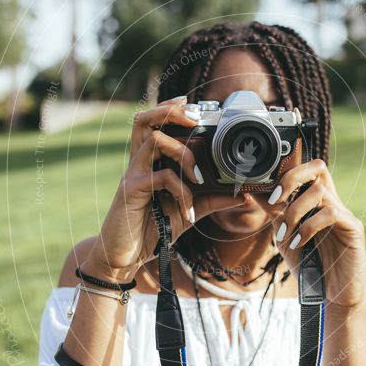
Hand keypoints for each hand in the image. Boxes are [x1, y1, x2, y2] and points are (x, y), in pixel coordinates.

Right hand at [83, 96, 247, 281]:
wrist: (124, 257)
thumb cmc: (151, 230)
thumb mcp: (187, 213)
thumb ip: (210, 201)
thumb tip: (241, 195)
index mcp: (149, 162)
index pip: (153, 122)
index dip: (171, 108)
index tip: (196, 108)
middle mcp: (138, 163)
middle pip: (144, 118)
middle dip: (171, 111)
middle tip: (195, 120)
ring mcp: (133, 174)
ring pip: (153, 139)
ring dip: (183, 153)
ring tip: (197, 176)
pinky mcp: (131, 190)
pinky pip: (162, 177)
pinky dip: (182, 193)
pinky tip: (188, 212)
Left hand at [267, 159, 365, 308]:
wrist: (330, 295)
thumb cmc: (310, 267)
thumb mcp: (286, 238)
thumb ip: (275, 215)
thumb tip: (255, 192)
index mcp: (317, 203)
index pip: (306, 170)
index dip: (285, 172)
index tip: (265, 191)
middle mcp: (333, 203)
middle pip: (318, 167)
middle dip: (292, 178)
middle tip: (275, 199)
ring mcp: (345, 214)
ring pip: (319, 192)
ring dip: (294, 212)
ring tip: (286, 234)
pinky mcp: (354, 228)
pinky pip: (331, 213)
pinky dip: (309, 227)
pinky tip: (300, 243)